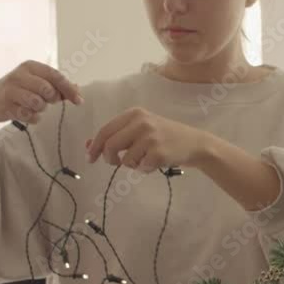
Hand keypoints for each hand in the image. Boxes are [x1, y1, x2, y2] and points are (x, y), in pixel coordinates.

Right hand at [0, 60, 82, 124]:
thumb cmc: (18, 92)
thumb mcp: (36, 84)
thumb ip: (56, 87)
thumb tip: (77, 89)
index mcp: (30, 66)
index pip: (56, 76)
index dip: (69, 89)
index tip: (79, 101)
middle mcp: (20, 74)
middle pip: (48, 90)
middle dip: (51, 100)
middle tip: (44, 101)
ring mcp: (11, 89)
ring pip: (38, 103)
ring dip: (39, 109)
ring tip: (32, 106)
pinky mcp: (5, 104)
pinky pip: (28, 115)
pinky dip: (30, 117)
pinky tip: (23, 113)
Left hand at [86, 107, 210, 171]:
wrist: (194, 143)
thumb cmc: (165, 136)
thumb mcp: (140, 129)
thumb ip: (117, 135)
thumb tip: (89, 145)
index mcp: (134, 114)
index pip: (105, 130)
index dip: (95, 146)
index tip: (90, 157)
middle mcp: (141, 122)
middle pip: (110, 145)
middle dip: (108, 158)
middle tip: (114, 163)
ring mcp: (150, 137)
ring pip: (125, 160)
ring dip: (131, 165)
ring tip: (145, 159)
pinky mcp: (158, 153)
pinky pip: (140, 168)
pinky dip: (145, 169)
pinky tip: (155, 163)